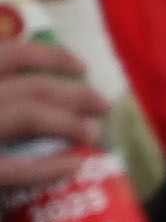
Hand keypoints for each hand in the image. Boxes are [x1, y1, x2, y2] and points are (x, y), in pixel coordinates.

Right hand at [0, 34, 103, 192]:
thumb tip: (24, 83)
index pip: (8, 52)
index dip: (50, 56)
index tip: (80, 67)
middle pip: (30, 85)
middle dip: (75, 95)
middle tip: (101, 106)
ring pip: (27, 114)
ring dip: (68, 122)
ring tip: (91, 132)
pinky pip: (13, 169)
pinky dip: (48, 167)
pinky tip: (73, 165)